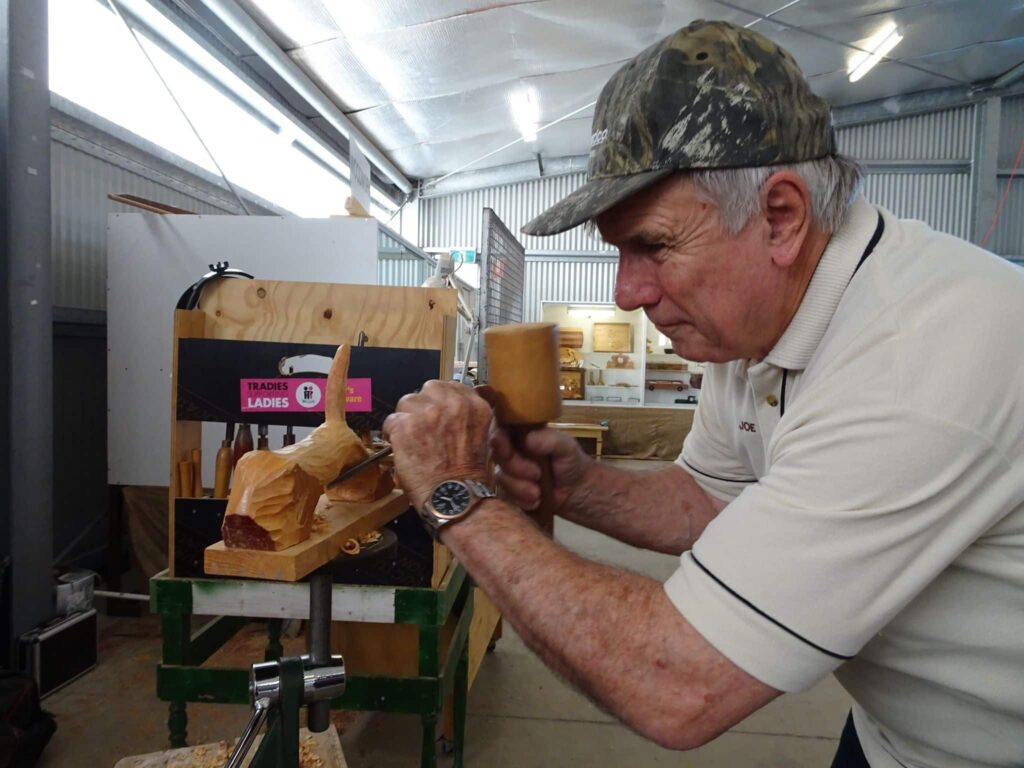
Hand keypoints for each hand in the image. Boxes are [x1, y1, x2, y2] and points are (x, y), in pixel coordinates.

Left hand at [382, 380, 492, 509]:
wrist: (455, 497)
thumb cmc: (468, 475)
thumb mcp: (484, 437)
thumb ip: (470, 415)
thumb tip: (461, 401)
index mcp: (474, 406)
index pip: (452, 385)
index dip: (441, 399)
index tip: (437, 410)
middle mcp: (452, 404)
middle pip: (429, 388)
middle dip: (424, 404)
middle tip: (423, 424)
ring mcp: (427, 414)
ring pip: (407, 401)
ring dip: (407, 417)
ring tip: (411, 437)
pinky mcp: (406, 427)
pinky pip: (391, 420)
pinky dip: (392, 433)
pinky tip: (399, 446)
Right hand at [489, 424, 592, 512]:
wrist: (578, 492)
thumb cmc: (572, 462)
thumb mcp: (566, 447)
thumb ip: (549, 440)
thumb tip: (528, 440)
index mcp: (524, 432)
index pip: (500, 426)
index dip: (498, 436)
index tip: (506, 449)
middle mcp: (513, 448)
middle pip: (497, 454)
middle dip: (515, 467)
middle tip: (536, 474)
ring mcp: (510, 470)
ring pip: (500, 476)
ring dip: (519, 487)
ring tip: (538, 492)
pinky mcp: (510, 490)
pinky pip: (505, 495)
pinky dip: (520, 500)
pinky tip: (536, 501)